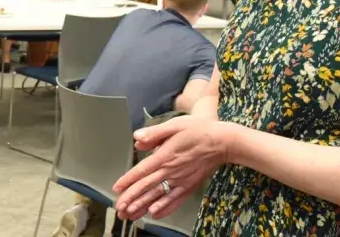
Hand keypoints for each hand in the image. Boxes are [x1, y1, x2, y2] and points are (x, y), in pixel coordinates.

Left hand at [113, 116, 229, 220]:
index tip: (116, 189)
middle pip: (147, 187)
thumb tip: (136, 139)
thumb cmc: (197, 130)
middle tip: (119, 209)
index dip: (128, 181)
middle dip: (131, 199)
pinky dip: (164, 208)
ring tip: (130, 215)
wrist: (222, 141)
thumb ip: (154, 133)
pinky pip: (175, 200)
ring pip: (159, 196)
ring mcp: (181, 180)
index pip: (142, 171)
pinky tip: (155, 213)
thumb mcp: (174, 125)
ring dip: (143, 206)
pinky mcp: (190, 185)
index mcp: (165, 156)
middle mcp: (171, 171)